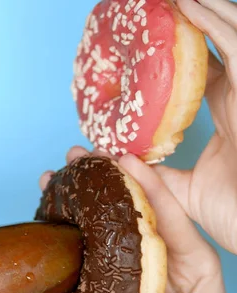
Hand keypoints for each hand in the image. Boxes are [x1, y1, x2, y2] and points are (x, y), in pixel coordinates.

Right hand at [40, 147, 236, 292]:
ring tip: (58, 172)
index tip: (124, 159)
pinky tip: (53, 207)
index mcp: (191, 257)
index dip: (146, 183)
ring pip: (109, 218)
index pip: (168, 212)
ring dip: (83, 194)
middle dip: (106, 176)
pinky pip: (94, 242)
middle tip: (80, 154)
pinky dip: (74, 223)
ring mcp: (136, 258)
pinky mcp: (115, 270)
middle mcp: (161, 250)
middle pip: (133, 205)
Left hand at [149, 0, 236, 253]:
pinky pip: (235, 45)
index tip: (147, 32)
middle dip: (189, 18)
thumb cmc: (235, 216)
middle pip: (216, 42)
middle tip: (157, 3)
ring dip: (201, 9)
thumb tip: (122, 162)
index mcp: (228, 111)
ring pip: (231, 32)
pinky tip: (186, 5)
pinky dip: (211, 22)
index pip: (201, 68)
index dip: (178, 47)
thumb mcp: (183, 190)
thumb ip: (155, 174)